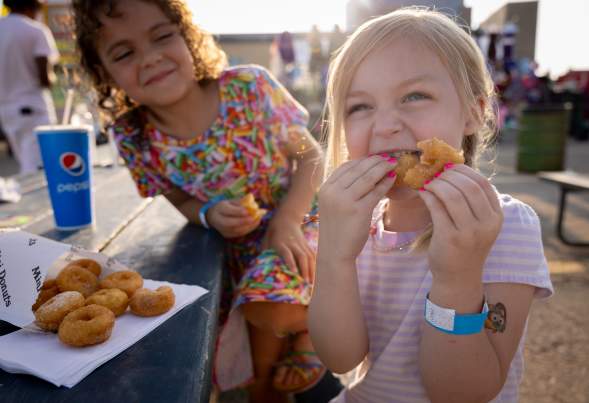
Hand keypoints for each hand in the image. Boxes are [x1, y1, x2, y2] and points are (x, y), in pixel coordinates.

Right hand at [207, 199, 261, 237]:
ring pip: (237, 230)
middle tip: (256, 216)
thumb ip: (240, 201)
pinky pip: (240, 233)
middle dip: (244, 220)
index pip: (228, 211)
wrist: (213, 218)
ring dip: (249, 225)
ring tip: (259, 218)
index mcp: (219, 209)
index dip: (239, 211)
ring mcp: (223, 230)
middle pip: (231, 223)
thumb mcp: (230, 201)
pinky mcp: (228, 235)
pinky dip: (249, 228)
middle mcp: (219, 221)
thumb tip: (251, 197)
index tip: (249, 210)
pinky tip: (256, 222)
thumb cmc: (225, 207)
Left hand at [262, 214, 315, 282]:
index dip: (290, 263)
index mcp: (281, 243)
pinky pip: (312, 255)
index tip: (294, 273)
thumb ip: (265, 254)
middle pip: (301, 256)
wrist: (286, 218)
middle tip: (305, 283)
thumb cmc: (272, 233)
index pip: (287, 253)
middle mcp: (293, 243)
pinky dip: (314, 266)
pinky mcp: (306, 244)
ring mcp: (301, 244)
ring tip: (310, 284)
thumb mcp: (266, 241)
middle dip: (304, 269)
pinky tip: (313, 276)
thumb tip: (261, 270)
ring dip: (311, 270)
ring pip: (309, 256)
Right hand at [318, 156, 396, 263]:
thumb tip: (363, 172)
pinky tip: (392, 179)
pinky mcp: (358, 210)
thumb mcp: (334, 205)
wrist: (335, 252)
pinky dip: (385, 183)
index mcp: (325, 188)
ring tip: (393, 164)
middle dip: (375, 161)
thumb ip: (343, 189)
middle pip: (358, 169)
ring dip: (382, 168)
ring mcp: (345, 200)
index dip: (362, 160)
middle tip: (388, 157)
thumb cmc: (337, 229)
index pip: (345, 167)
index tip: (375, 158)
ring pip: (368, 178)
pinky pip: (375, 192)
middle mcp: (333, 192)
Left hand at [418, 164, 502, 287]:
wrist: (459, 277)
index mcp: (496, 217)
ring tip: (426, 181)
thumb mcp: (477, 223)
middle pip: (467, 186)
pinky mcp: (449, 238)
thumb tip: (452, 168)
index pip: (482, 183)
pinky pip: (436, 207)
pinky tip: (422, 192)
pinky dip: (428, 195)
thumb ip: (471, 200)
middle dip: (447, 175)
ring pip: (451, 195)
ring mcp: (469, 232)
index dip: (463, 171)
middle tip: (434, 172)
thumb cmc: (465, 245)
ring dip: (436, 183)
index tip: (448, 167)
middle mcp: (486, 224)